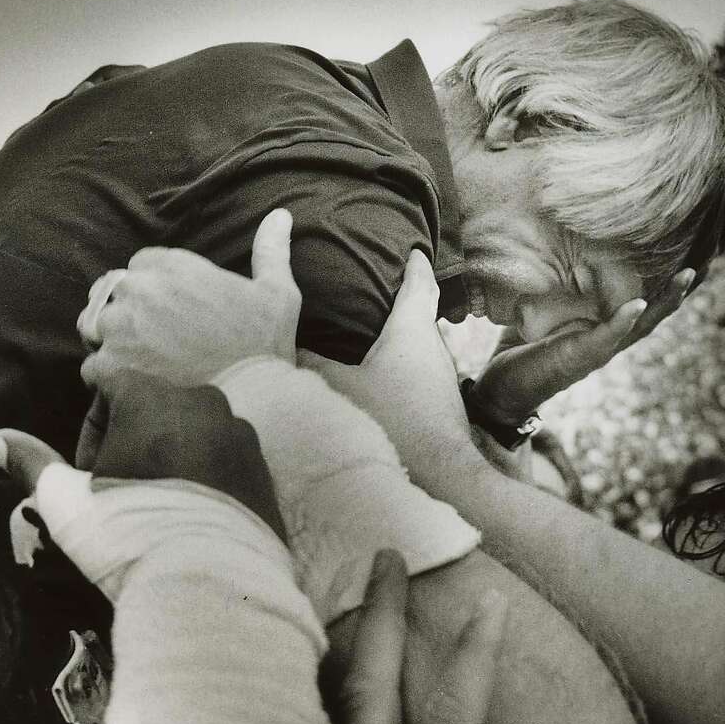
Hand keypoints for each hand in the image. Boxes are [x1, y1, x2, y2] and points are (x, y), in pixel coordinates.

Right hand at [0, 368, 285, 542]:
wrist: (212, 589)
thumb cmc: (129, 535)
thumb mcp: (67, 503)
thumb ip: (32, 463)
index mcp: (151, 397)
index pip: (108, 380)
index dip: (90, 422)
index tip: (88, 467)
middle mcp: (202, 402)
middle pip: (153, 404)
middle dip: (131, 437)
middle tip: (119, 492)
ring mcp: (241, 436)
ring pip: (193, 430)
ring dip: (171, 454)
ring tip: (157, 507)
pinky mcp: (265, 471)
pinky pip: (226, 459)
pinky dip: (206, 476)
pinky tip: (192, 519)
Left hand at [76, 207, 300, 466]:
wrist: (253, 406)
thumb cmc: (264, 350)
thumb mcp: (278, 295)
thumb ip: (270, 252)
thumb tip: (280, 214)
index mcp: (174, 267)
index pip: (140, 266)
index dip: (153, 291)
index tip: (171, 315)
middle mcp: (141, 291)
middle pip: (113, 294)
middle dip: (128, 314)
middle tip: (157, 345)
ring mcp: (121, 329)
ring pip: (97, 329)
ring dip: (114, 345)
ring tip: (145, 367)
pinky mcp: (111, 367)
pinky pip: (93, 367)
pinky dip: (108, 380)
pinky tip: (136, 390)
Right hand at [298, 249, 477, 492]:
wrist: (441, 475)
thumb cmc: (394, 421)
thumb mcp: (340, 387)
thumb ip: (311, 364)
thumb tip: (283, 345)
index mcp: (412, 330)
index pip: (419, 283)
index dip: (414, 263)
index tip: (411, 248)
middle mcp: (432, 348)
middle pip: (421, 311)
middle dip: (405, 294)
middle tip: (383, 281)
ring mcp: (439, 378)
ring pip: (418, 344)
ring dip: (400, 333)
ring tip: (374, 328)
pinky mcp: (438, 406)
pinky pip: (416, 371)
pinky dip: (400, 364)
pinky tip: (380, 377)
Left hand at [472, 269, 694, 423]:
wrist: (500, 388)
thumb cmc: (521, 348)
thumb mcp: (542, 312)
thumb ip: (556, 288)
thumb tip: (559, 252)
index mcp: (601, 328)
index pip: (641, 303)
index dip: (665, 285)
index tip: (691, 259)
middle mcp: (607, 341)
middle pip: (652, 314)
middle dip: (678, 291)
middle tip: (703, 264)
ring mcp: (597, 352)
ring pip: (640, 326)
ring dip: (664, 302)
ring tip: (686, 277)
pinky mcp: (579, 358)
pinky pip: (606, 338)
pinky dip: (622, 321)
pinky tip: (637, 305)